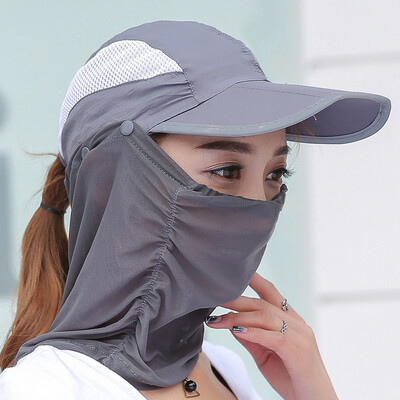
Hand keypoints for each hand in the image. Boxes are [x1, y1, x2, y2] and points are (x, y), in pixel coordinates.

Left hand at [205, 272, 337, 399]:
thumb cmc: (291, 378)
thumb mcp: (265, 355)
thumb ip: (251, 337)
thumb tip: (232, 322)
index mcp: (290, 320)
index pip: (270, 293)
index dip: (254, 279)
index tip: (234, 273)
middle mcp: (297, 323)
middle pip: (262, 304)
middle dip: (235, 300)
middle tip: (213, 299)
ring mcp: (300, 336)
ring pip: (265, 317)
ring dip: (238, 317)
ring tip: (217, 320)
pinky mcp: (299, 352)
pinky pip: (274, 337)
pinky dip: (254, 332)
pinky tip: (237, 330)